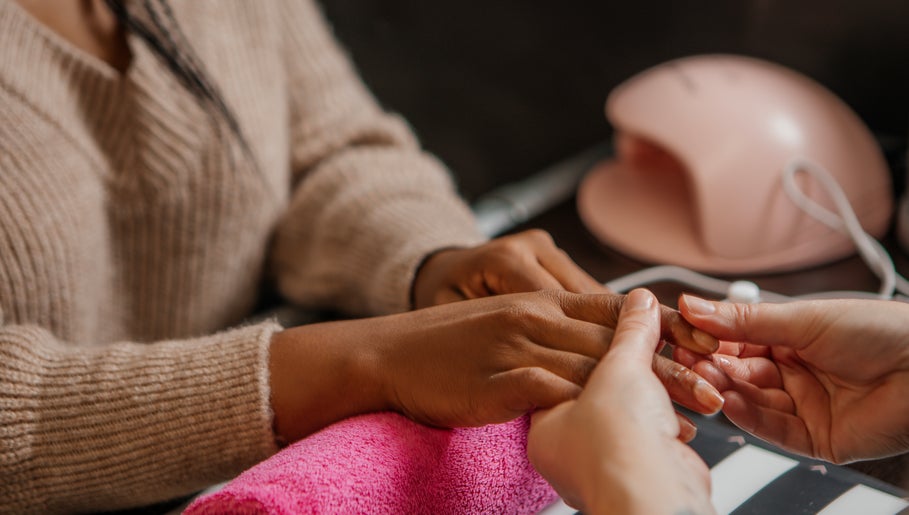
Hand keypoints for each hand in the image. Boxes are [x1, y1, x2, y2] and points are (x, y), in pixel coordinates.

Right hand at [411, 229, 721, 426]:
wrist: (389, 353)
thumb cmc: (446, 343)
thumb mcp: (504, 323)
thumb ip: (549, 328)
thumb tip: (590, 349)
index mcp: (539, 299)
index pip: (616, 309)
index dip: (664, 329)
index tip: (704, 349)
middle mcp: (535, 316)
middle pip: (619, 341)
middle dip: (673, 366)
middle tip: (716, 389)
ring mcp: (518, 346)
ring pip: (600, 367)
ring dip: (650, 395)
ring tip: (691, 420)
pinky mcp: (499, 379)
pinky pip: (559, 393)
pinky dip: (599, 412)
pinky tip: (626, 432)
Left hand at [528, 289, 714, 514]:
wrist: (655, 492)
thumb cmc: (616, 441)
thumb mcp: (618, 366)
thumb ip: (629, 331)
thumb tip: (638, 301)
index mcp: (545, 428)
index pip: (562, 373)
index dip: (591, 343)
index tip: (613, 323)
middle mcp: (570, 452)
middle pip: (599, 393)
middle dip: (629, 369)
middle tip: (651, 342)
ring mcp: (606, 464)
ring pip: (632, 413)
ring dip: (657, 390)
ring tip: (674, 371)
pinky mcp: (642, 472)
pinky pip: (655, 433)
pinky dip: (671, 416)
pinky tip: (682, 402)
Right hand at [675, 295, 908, 462]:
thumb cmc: (880, 332)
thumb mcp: (802, 319)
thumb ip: (743, 319)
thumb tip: (693, 305)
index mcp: (792, 339)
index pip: (737, 341)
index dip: (709, 339)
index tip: (681, 333)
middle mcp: (795, 373)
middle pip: (740, 373)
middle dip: (713, 367)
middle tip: (687, 360)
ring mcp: (805, 406)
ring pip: (752, 402)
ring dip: (726, 391)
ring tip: (704, 380)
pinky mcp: (816, 439)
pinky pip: (774, 430)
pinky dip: (750, 418)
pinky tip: (731, 403)